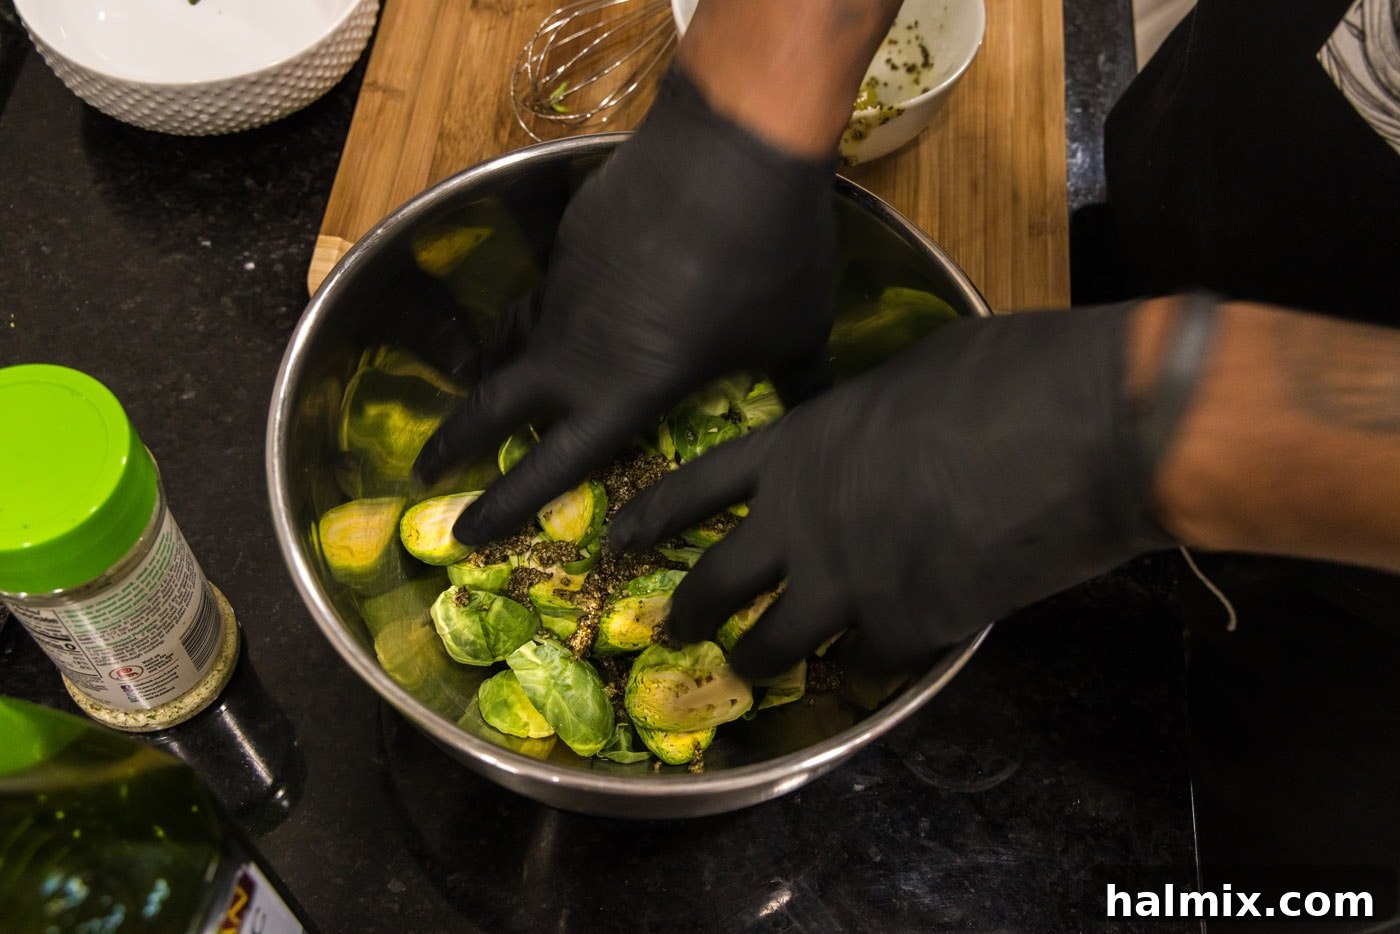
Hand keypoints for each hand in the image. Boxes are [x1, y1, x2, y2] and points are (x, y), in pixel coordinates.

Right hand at [413, 66, 838, 545]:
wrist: (734, 145)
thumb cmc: (772, 257)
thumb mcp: (795, 336)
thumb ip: (796, 387)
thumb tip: (819, 416)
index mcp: (628, 389)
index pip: (553, 464)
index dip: (506, 503)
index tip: (466, 530)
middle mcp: (579, 345)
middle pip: (495, 404)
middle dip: (456, 443)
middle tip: (427, 469)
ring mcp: (568, 285)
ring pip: (516, 340)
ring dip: (496, 373)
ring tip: (490, 390)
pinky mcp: (573, 236)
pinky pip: (550, 290)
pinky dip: (549, 313)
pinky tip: (577, 306)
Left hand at [608, 303, 1188, 677]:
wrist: (1085, 427)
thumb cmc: (1004, 372)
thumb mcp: (907, 377)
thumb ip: (860, 420)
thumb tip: (864, 435)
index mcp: (798, 446)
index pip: (696, 488)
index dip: (653, 520)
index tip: (622, 542)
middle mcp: (803, 519)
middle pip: (715, 582)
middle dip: (687, 613)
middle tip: (673, 632)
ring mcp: (849, 578)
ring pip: (771, 643)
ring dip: (757, 658)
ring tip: (750, 667)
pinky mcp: (908, 624)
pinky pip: (864, 662)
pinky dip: (864, 664)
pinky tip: (874, 660)